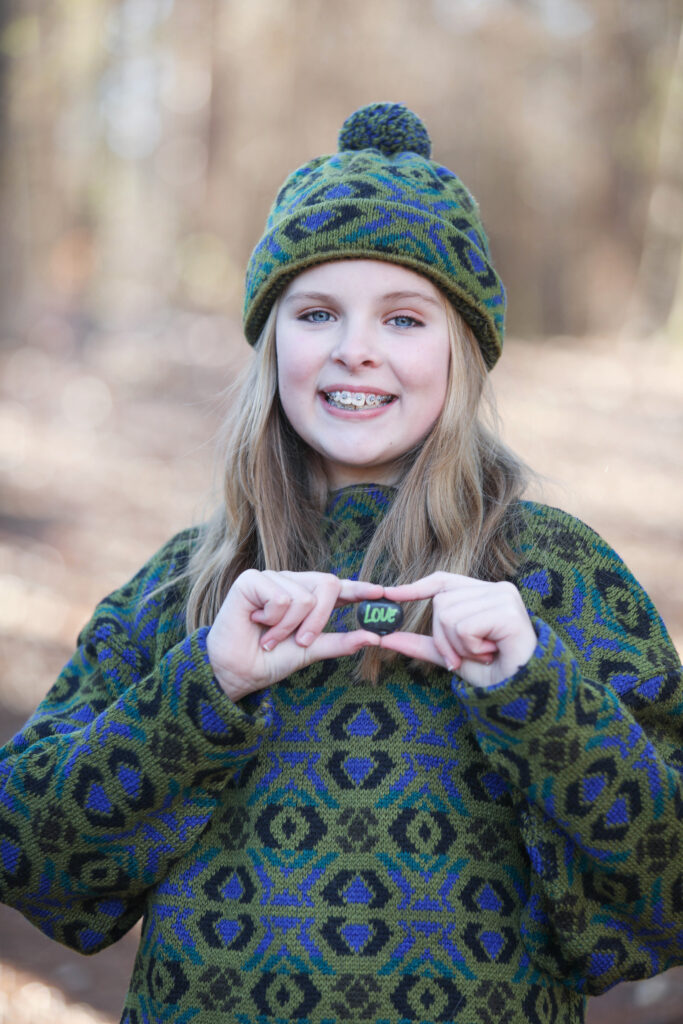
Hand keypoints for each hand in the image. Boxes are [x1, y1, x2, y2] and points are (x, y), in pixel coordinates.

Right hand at [206, 570, 382, 701]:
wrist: (237, 671)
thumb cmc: (270, 660)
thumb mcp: (311, 651)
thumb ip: (340, 642)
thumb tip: (374, 637)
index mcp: (308, 598)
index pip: (339, 588)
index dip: (360, 588)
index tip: (383, 593)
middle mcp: (293, 583)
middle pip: (328, 585)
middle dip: (319, 619)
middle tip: (301, 641)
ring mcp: (273, 578)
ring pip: (304, 596)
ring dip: (289, 626)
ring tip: (270, 637)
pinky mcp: (252, 579)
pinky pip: (281, 596)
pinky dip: (273, 619)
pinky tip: (256, 621)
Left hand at [379, 573, 535, 687]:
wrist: (524, 693)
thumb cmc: (494, 673)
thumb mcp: (452, 655)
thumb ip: (423, 644)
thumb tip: (386, 638)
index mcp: (483, 593)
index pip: (443, 581)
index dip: (416, 587)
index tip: (389, 594)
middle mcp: (496, 589)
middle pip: (440, 603)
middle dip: (443, 638)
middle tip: (465, 656)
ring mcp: (503, 597)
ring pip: (449, 616)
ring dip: (459, 646)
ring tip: (483, 654)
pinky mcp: (508, 612)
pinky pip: (464, 628)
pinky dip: (470, 648)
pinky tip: (491, 653)